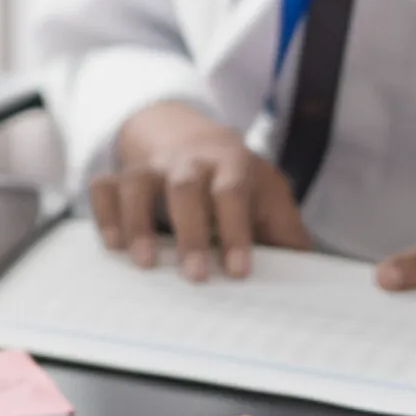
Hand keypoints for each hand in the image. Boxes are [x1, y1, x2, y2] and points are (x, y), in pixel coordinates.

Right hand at [87, 99, 309, 280]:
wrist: (193, 136)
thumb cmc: (239, 181)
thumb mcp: (270, 196)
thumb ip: (286, 233)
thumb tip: (311, 279)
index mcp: (232, 163)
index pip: (233, 192)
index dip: (235, 229)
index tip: (239, 271)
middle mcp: (188, 160)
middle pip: (184, 186)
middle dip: (190, 232)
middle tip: (195, 276)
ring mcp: (152, 165)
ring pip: (136, 182)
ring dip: (137, 221)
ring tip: (144, 263)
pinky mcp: (123, 174)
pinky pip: (104, 186)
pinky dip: (104, 213)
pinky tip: (112, 245)